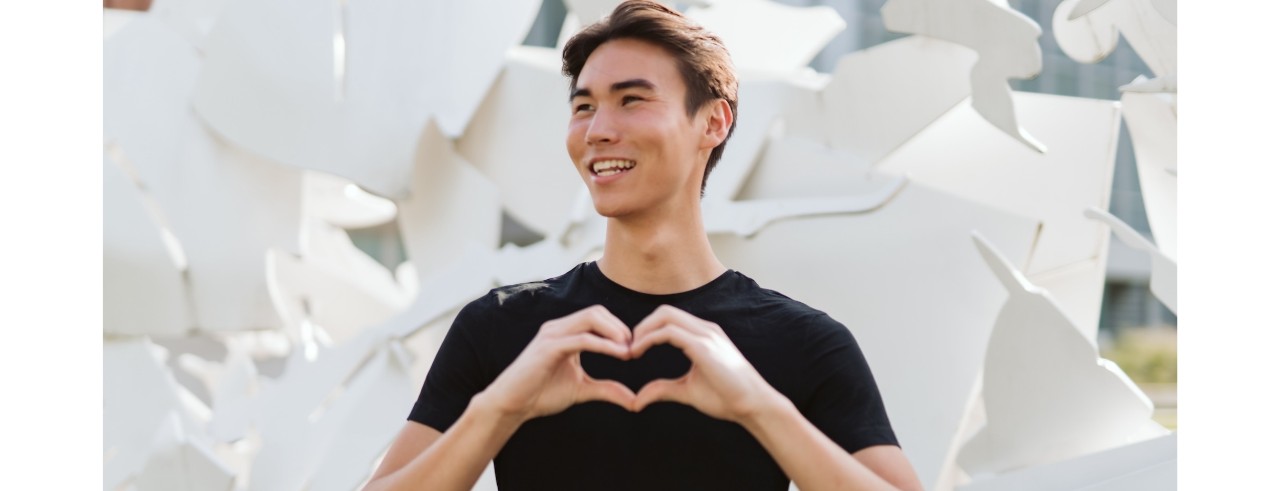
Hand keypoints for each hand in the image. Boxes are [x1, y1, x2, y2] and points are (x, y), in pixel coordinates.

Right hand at [474, 305, 636, 422]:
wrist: (511, 405)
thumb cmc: (541, 394)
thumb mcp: (582, 389)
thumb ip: (607, 389)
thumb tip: (635, 401)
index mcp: (565, 332)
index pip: (598, 317)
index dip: (620, 329)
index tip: (635, 349)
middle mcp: (558, 328)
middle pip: (597, 312)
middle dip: (620, 328)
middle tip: (636, 348)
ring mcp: (552, 335)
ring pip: (591, 319)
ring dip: (615, 332)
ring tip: (629, 350)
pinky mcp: (548, 347)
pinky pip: (582, 339)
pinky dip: (604, 344)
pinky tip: (619, 355)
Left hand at [629, 305, 781, 422]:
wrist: (753, 405)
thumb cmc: (727, 398)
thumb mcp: (687, 391)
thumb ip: (663, 389)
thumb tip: (638, 399)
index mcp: (703, 335)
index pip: (669, 318)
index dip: (647, 330)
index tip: (633, 350)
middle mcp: (704, 329)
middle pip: (664, 311)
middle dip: (642, 326)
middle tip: (627, 348)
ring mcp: (705, 335)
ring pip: (665, 316)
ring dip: (642, 330)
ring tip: (630, 351)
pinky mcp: (703, 346)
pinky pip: (669, 332)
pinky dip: (649, 339)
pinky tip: (637, 352)